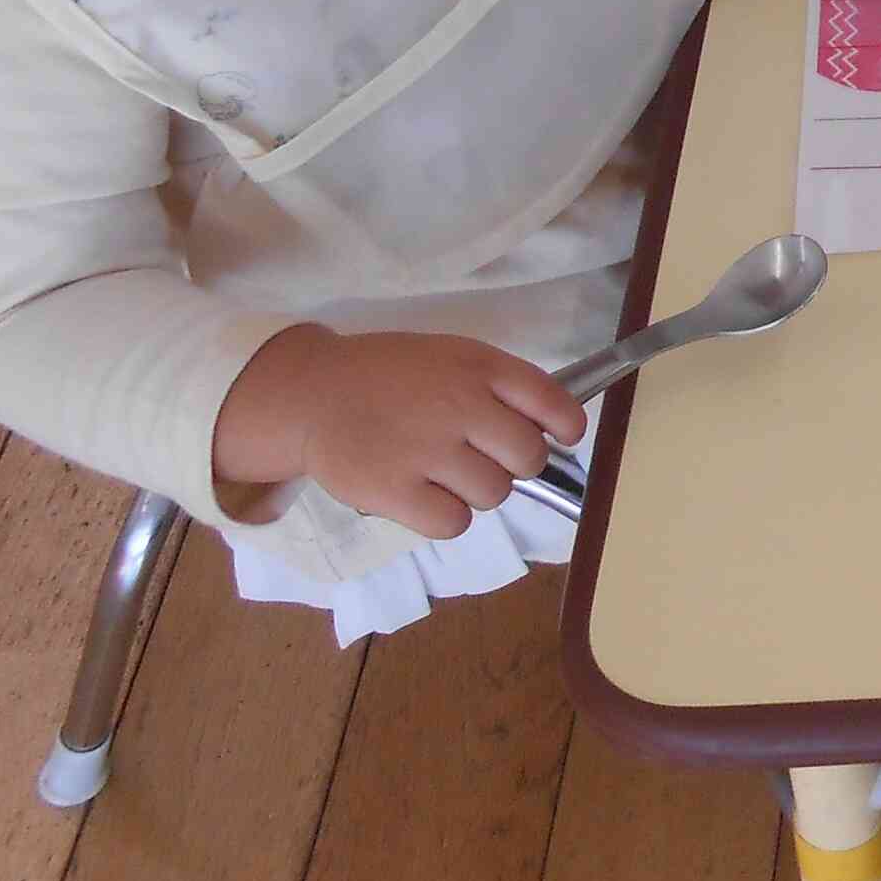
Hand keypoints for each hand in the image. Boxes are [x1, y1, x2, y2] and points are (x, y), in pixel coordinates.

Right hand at [213, 327, 582, 541]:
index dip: (566, 428)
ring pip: (495, 494)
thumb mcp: (452, 357)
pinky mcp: (394, 491)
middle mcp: (460, 406)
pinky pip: (454, 522)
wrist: (313, 394)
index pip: (554, 404)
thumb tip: (555, 427)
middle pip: (529, 458)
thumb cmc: (391, 377)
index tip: (561, 437)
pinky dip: (445, 516)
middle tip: (483, 456)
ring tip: (443, 472)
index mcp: (480, 368)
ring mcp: (427, 450)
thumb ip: (501, 386)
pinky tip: (424, 495)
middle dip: (514, 463)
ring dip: (478, 491)